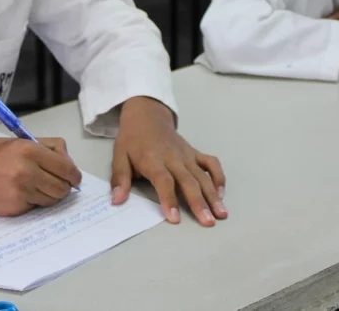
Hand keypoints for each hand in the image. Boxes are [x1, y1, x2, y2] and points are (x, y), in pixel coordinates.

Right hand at [0, 137, 81, 215]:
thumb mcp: (20, 141)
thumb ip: (48, 147)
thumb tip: (69, 162)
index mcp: (30, 151)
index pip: (67, 169)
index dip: (74, 175)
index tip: (74, 178)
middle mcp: (27, 172)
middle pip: (62, 188)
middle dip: (64, 187)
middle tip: (57, 183)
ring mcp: (20, 193)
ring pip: (51, 201)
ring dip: (49, 195)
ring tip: (36, 186)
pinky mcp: (14, 209)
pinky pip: (35, 208)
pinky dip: (33, 202)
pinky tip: (20, 193)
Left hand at [110, 96, 226, 227]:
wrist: (147, 116)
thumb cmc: (132, 140)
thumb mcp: (119, 156)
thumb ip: (120, 179)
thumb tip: (117, 200)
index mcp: (153, 160)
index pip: (164, 181)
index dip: (169, 199)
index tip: (175, 219)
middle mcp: (173, 158)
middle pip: (188, 181)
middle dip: (199, 203)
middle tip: (208, 222)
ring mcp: (187, 155)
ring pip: (203, 176)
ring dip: (213, 195)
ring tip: (222, 214)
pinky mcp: (195, 152)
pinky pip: (211, 163)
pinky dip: (218, 177)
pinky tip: (221, 194)